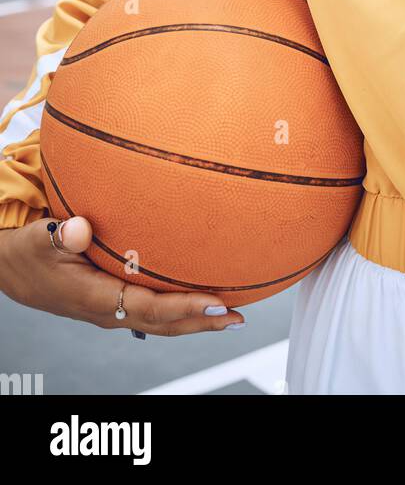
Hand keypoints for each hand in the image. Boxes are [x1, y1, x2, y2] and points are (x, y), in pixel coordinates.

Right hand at [0, 215, 245, 334]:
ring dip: (194, 319)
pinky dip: (178, 309)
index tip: (216, 303)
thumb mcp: (37, 239)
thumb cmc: (28, 252)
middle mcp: (108, 310)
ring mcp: (112, 310)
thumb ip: (60, 235)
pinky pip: (152, 310)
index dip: (184, 308)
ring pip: (160, 321)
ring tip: (229, 315)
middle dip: (201, 322)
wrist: (12, 268)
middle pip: (163, 323)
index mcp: (94, 297)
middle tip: (236, 317)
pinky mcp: (113, 302)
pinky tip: (198, 299)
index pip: (149, 307)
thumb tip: (78, 228)